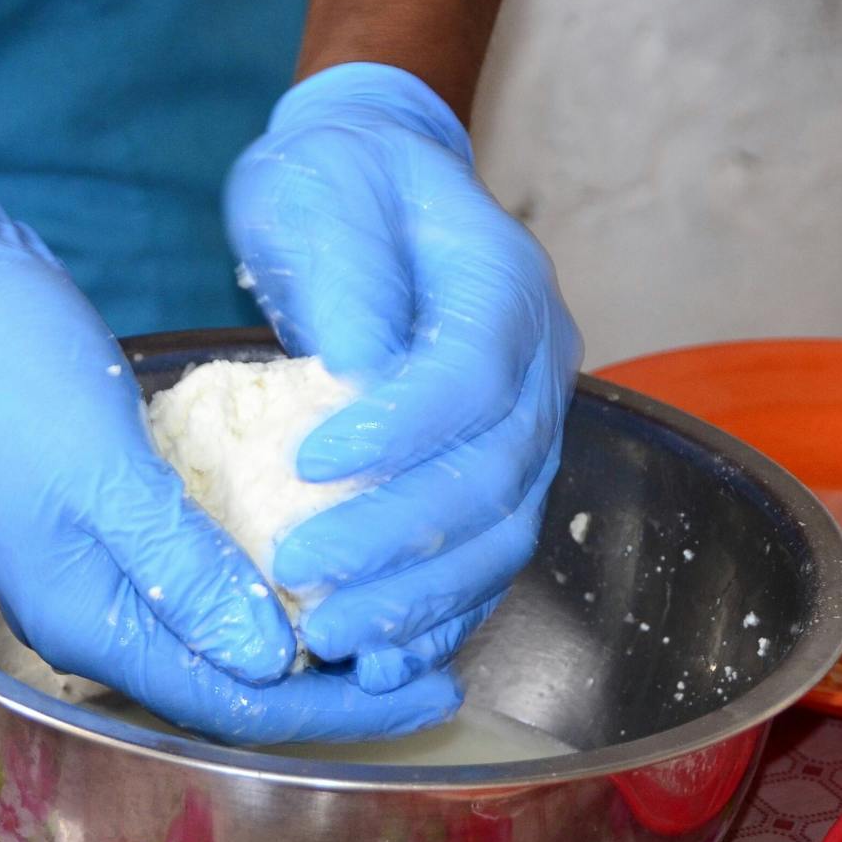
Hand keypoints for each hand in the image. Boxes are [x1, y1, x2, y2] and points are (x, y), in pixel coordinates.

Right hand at [0, 147, 461, 742]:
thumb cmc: (9, 370)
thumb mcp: (104, 468)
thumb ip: (182, 568)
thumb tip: (269, 658)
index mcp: (86, 619)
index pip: (230, 699)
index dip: (336, 705)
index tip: (425, 690)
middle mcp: (98, 612)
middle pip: (234, 679)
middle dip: (337, 681)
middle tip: (437, 668)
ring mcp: (107, 567)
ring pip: (227, 630)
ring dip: (312, 633)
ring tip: (402, 622)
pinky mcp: (122, 518)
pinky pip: (214, 572)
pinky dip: (276, 576)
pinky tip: (333, 556)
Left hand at [226, 63, 582, 691]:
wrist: (372, 187)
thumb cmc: (340, 184)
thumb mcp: (323, 191)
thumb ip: (345, 275)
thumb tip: (354, 373)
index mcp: (505, 283)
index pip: (472, 374)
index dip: (400, 431)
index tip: (307, 465)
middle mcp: (540, 361)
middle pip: (495, 469)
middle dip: (398, 536)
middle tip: (302, 574)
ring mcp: (529, 423)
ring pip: (502, 531)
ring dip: (420, 595)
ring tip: (331, 634)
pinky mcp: (499, 470)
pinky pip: (487, 556)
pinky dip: (440, 612)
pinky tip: (383, 657)